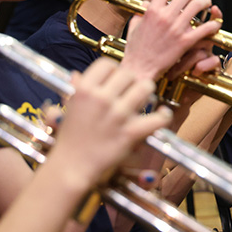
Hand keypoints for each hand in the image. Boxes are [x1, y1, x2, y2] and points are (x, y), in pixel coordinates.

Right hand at [49, 57, 171, 185]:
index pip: (107, 64)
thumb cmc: (70, 138)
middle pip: (128, 74)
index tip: (116, 80)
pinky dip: (163, 116)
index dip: (114, 71)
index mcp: (84, 90)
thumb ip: (76, 89)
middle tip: (131, 92)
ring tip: (145, 100)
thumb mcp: (69, 108)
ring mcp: (117, 115)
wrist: (72, 166)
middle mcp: (101, 98)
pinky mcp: (130, 133)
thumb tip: (76, 74)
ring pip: (145, 88)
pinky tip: (162, 115)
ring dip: (147, 93)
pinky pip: (156, 118)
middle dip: (132, 83)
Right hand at [123, 0, 222, 80]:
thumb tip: (146, 3)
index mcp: (152, 11)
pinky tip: (213, 25)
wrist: (139, 69)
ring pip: (198, 5)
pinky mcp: (185, 42)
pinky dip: (212, 24)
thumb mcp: (134, 27)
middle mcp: (165, 17)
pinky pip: (205, 29)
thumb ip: (141, 12)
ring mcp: (176, 29)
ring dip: (205, 2)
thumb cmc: (135, 50)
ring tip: (206, 4)